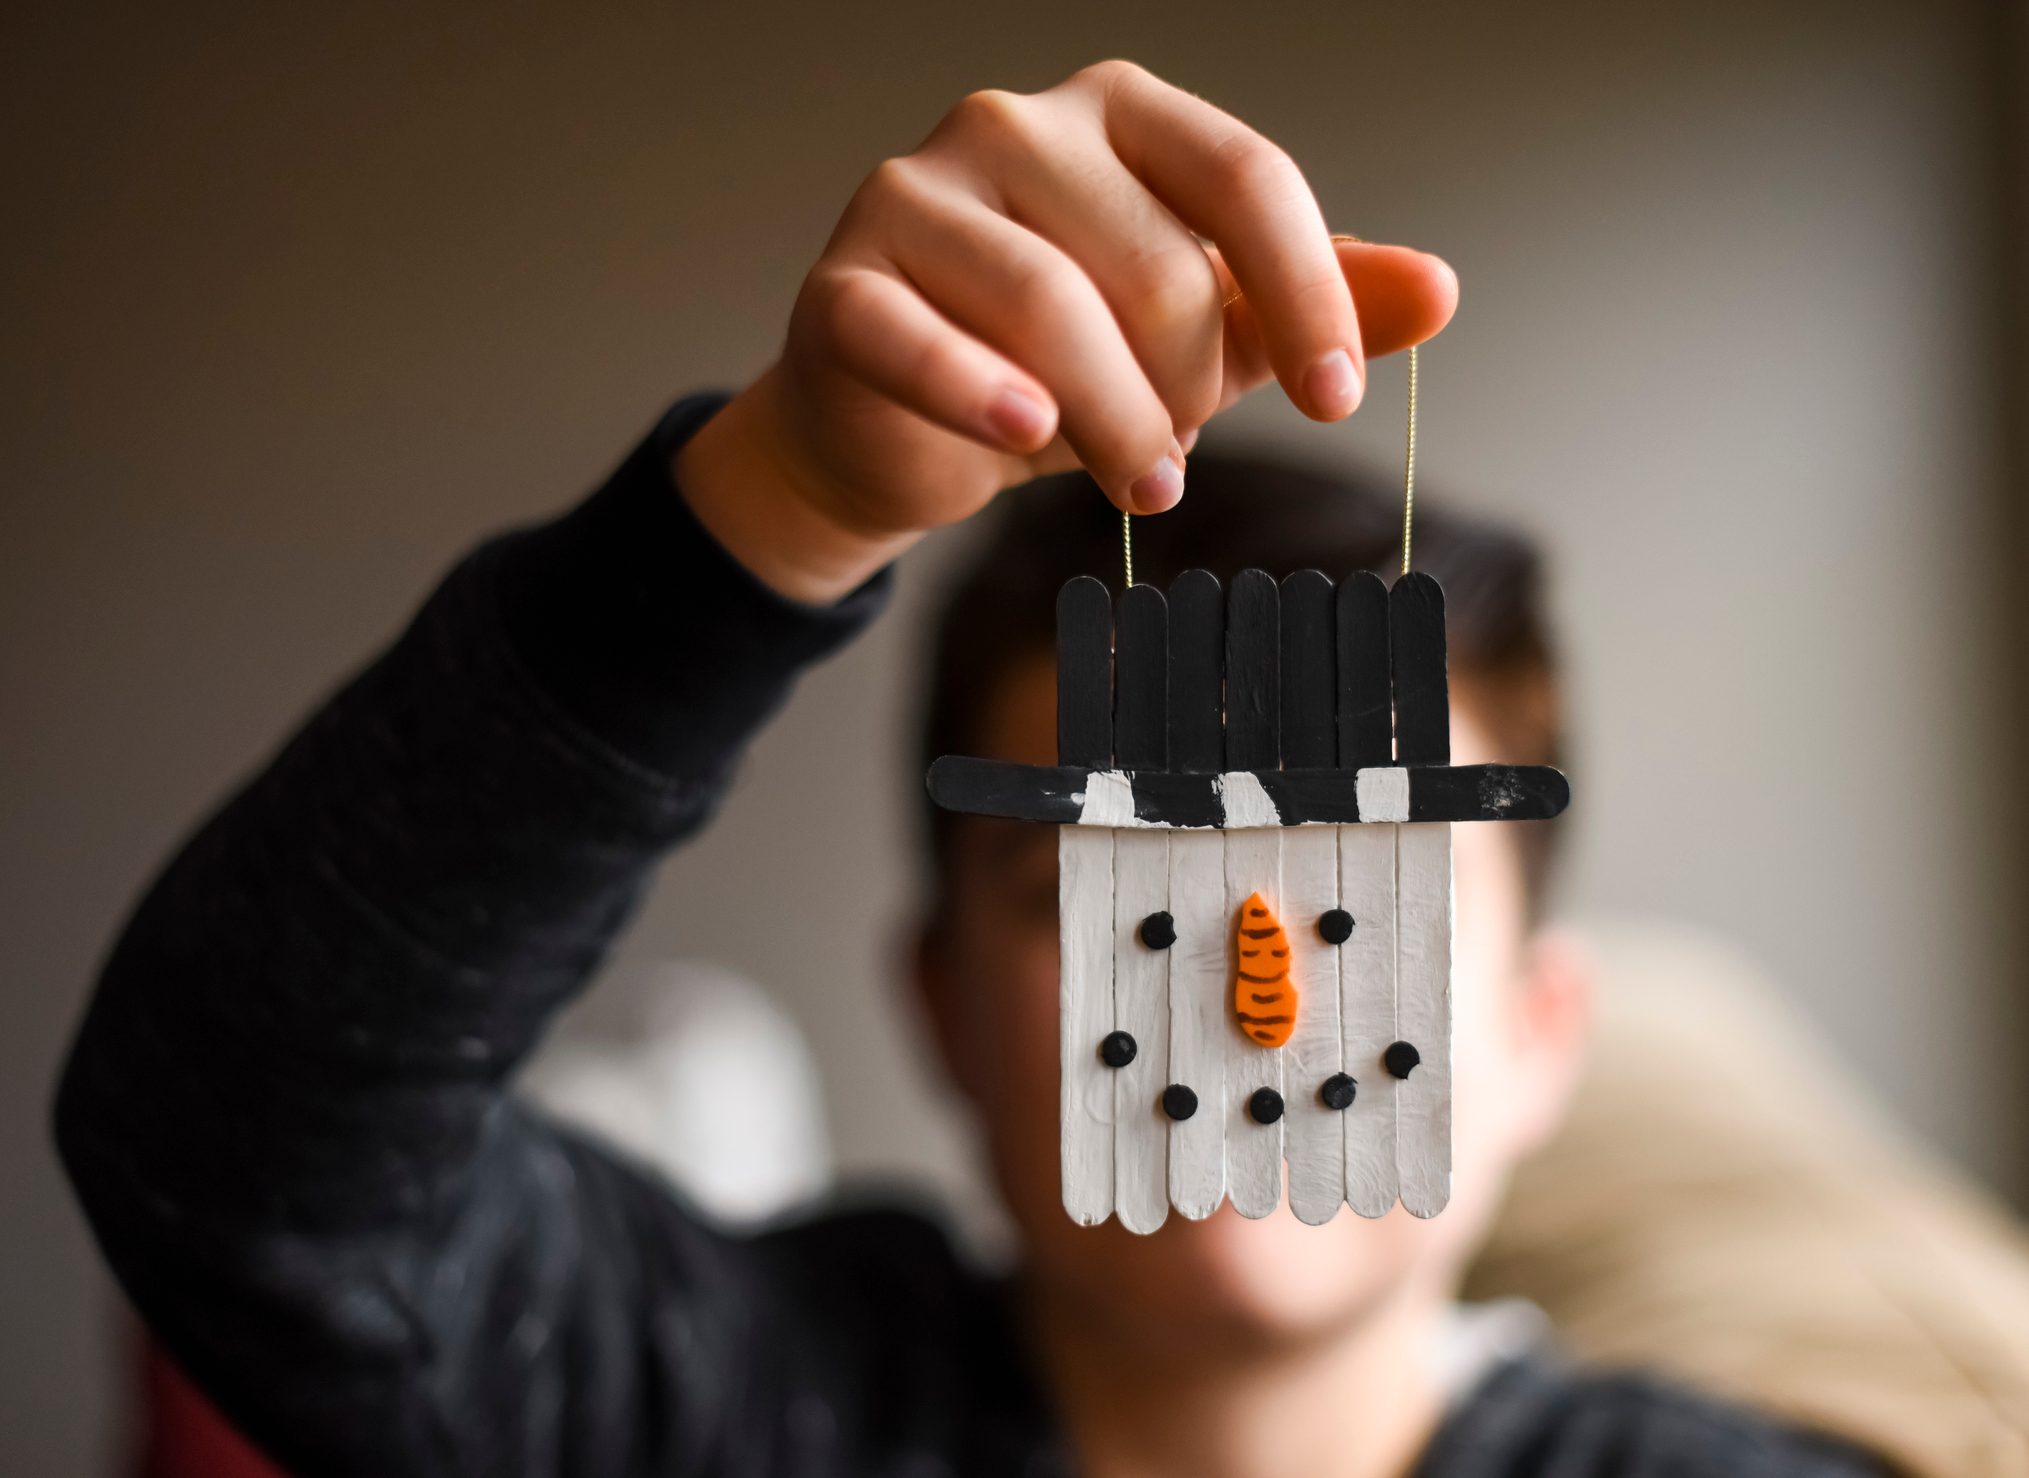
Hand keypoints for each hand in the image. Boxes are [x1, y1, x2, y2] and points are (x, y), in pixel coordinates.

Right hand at [678, 60, 1459, 601]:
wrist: (898, 421)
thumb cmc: (1057, 363)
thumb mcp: (1200, 332)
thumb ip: (1302, 303)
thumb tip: (1438, 290)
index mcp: (1116, 110)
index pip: (1243, 175)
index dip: (1307, 294)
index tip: (1339, 400)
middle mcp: (1013, 124)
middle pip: (1156, 262)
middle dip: (1190, 387)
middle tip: (1176, 460)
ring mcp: (916, 196)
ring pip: (1051, 307)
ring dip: (1115, 419)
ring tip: (1139, 484)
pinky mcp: (844, 287)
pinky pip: (922, 342)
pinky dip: (982, 394)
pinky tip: (1026, 436)